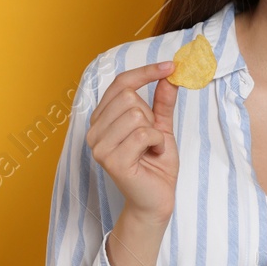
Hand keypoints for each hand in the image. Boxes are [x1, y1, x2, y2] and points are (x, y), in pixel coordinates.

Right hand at [87, 60, 179, 222]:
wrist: (156, 200)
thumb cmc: (156, 166)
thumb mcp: (161, 127)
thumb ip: (162, 102)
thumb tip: (169, 75)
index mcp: (102, 119)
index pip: (120, 83)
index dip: (146, 71)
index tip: (172, 66)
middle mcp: (94, 130)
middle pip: (129, 97)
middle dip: (150, 116)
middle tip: (151, 138)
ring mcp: (99, 146)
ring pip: (136, 115)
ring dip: (155, 133)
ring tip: (151, 150)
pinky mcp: (110, 160)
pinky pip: (142, 134)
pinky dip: (157, 143)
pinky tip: (152, 156)